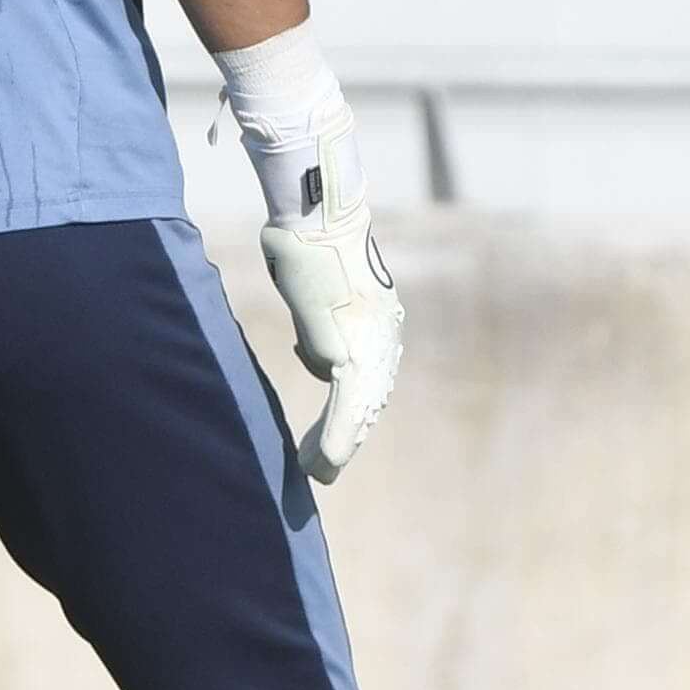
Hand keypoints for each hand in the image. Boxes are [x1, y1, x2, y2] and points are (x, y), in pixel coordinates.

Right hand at [239, 92, 402, 485]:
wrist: (314, 217)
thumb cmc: (307, 241)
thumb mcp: (315, 292)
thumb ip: (320, 328)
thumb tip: (320, 361)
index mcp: (378, 323)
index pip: (368, 379)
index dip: (351, 414)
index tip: (336, 439)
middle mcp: (382, 337)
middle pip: (366, 400)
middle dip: (346, 435)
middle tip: (325, 467)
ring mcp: (370, 345)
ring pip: (358, 411)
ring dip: (336, 447)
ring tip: (318, 472)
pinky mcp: (350, 351)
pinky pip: (345, 409)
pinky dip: (335, 440)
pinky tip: (323, 465)